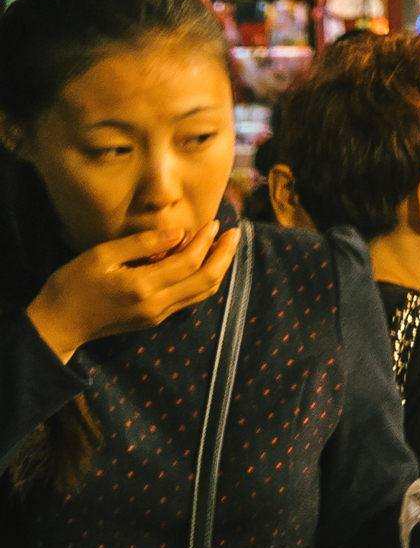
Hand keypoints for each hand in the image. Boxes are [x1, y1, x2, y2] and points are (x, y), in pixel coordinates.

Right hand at [30, 205, 231, 361]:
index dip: (206, 241)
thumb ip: (141, 243)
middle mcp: (157, 304)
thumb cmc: (71, 285)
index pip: (189, 262)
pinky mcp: (155, 319)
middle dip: (225, 255)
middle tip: (235, 233)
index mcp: (142, 286)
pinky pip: (190, 299)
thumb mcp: (100, 256)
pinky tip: (205, 265)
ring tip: (226, 247)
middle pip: (206, 279)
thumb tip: (178, 233)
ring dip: (219, 268)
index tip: (214, 223)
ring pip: (203, 292)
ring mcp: (158, 315)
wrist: (56, 324)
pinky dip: (203, 280)